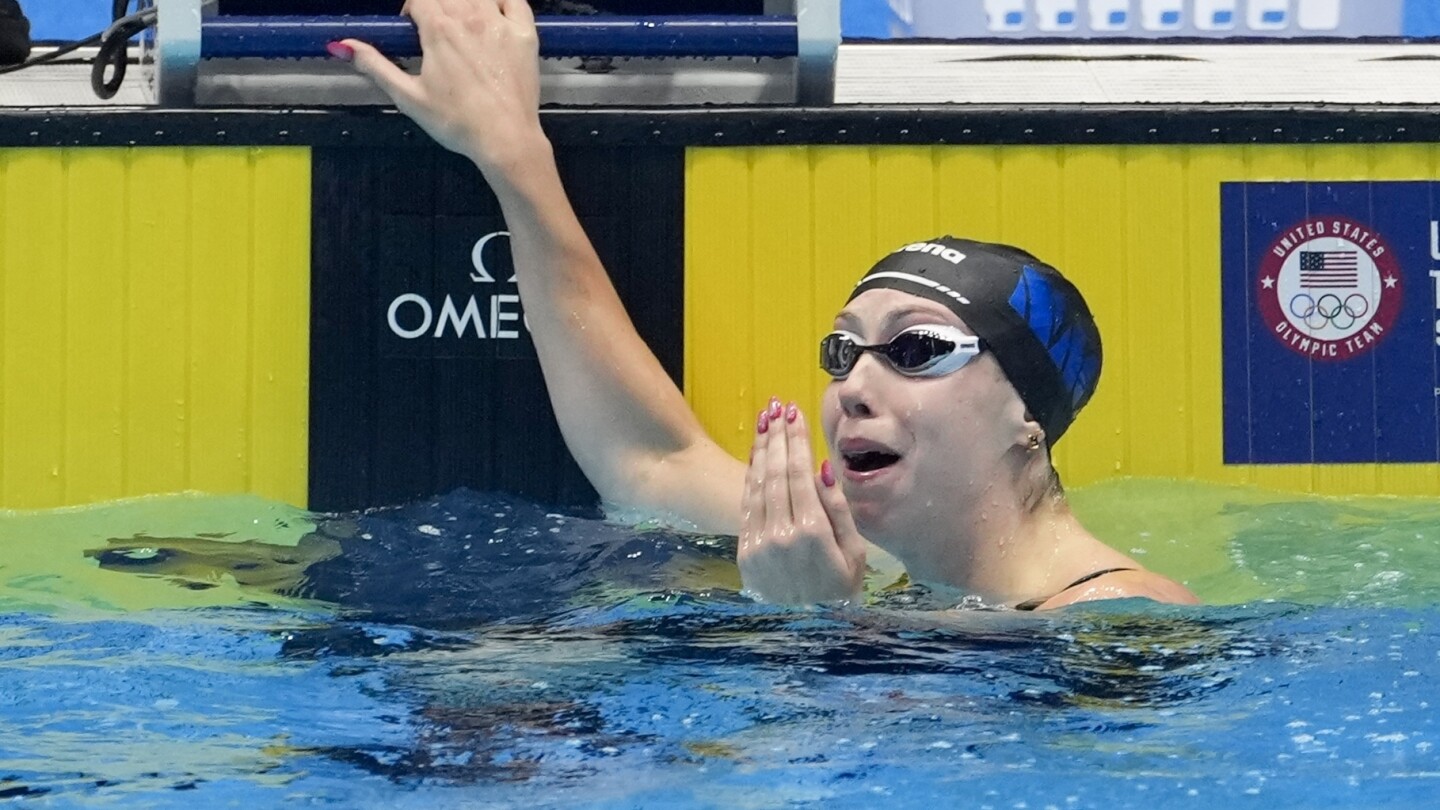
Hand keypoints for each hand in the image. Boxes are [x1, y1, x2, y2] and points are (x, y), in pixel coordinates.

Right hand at [338, 0, 543, 171]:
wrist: (505, 138)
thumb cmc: (455, 122)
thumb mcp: (408, 96)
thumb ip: (375, 65)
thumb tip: (341, 44)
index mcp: (439, 28)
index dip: (412, 9)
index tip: (413, 28)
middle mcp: (470, 15)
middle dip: (436, 7)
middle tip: (436, 32)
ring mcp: (501, 22)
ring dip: (464, 3)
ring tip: (462, 26)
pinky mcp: (525, 33)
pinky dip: (502, 0)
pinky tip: (494, 12)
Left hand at [738, 399, 866, 603]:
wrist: (809, 632)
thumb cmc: (842, 589)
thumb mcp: (855, 553)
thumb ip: (838, 509)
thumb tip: (822, 467)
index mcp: (811, 532)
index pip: (798, 473)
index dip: (795, 440)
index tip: (794, 413)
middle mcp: (780, 534)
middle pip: (774, 473)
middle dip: (777, 437)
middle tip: (778, 407)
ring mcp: (759, 544)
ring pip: (757, 485)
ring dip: (760, 451)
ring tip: (765, 422)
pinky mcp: (745, 552)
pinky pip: (747, 506)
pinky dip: (750, 477)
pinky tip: (756, 457)